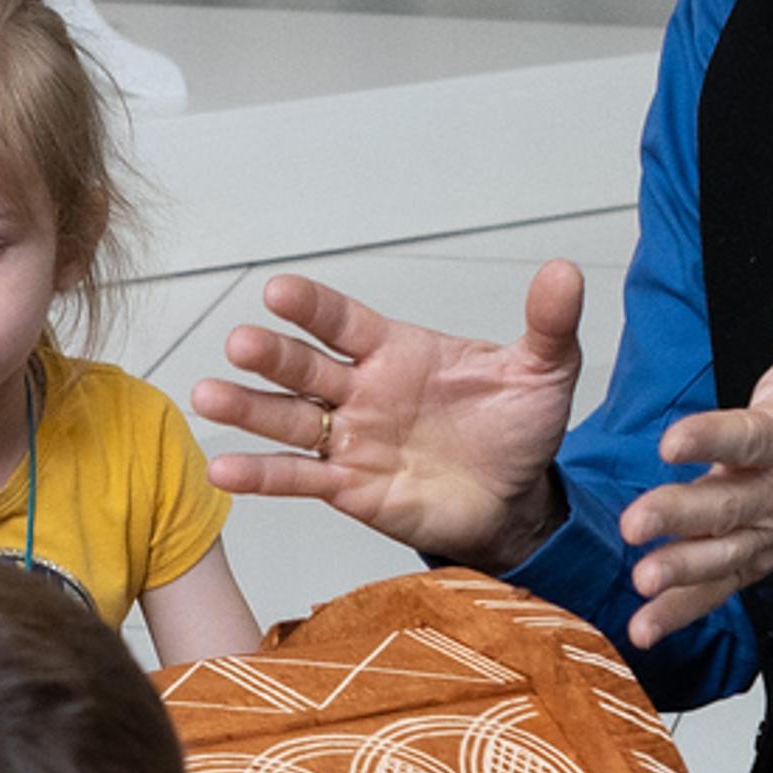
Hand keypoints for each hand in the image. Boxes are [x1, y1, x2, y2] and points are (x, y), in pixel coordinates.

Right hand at [195, 266, 585, 564]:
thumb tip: (566, 271)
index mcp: (397, 352)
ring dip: (248, 410)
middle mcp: (362, 391)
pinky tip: (222, 469)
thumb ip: (547, 323)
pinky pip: (298, 480)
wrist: (517, 502)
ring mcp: (351, 440)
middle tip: (240, 344)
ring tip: (207, 396)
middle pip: (306, 368)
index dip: (313, 307)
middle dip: (272, 357)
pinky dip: (260, 477)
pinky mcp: (349, 488)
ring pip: (288, 420)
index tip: (279, 291)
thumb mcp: (544, 372)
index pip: (344, 322)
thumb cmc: (519, 430)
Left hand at [621, 270, 772, 648]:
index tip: (672, 440)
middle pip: (723, 505)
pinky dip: (681, 612)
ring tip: (640, 581)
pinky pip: (715, 593)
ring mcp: (758, 535)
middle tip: (635, 523)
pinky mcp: (747, 565)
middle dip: (679, 515)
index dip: (711, 438)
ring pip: (717, 555)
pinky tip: (643, 627)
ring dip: (678, 570)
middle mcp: (768, 493)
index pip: (746, 438)